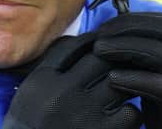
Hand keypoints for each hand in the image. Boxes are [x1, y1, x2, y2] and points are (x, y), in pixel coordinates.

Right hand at [2, 32, 142, 128]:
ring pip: (118, 81)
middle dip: (112, 56)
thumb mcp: (31, 92)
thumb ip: (50, 67)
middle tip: (122, 58)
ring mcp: (83, 114)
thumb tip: (79, 44)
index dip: (91, 42)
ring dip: (125, 80)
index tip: (101, 43)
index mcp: (42, 80)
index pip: (72, 46)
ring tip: (126, 83)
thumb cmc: (31, 125)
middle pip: (98, 59)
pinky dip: (131, 111)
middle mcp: (62, 93)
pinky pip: (130, 113)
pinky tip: (124, 113)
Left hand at [93, 12, 161, 128]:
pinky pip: (161, 86)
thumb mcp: (153, 70)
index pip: (161, 21)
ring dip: (124, 47)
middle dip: (126, 28)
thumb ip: (140, 50)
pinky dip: (134, 78)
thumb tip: (109, 30)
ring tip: (99, 50)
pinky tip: (112, 77)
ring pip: (160, 53)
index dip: (131, 19)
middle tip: (99, 35)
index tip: (105, 26)